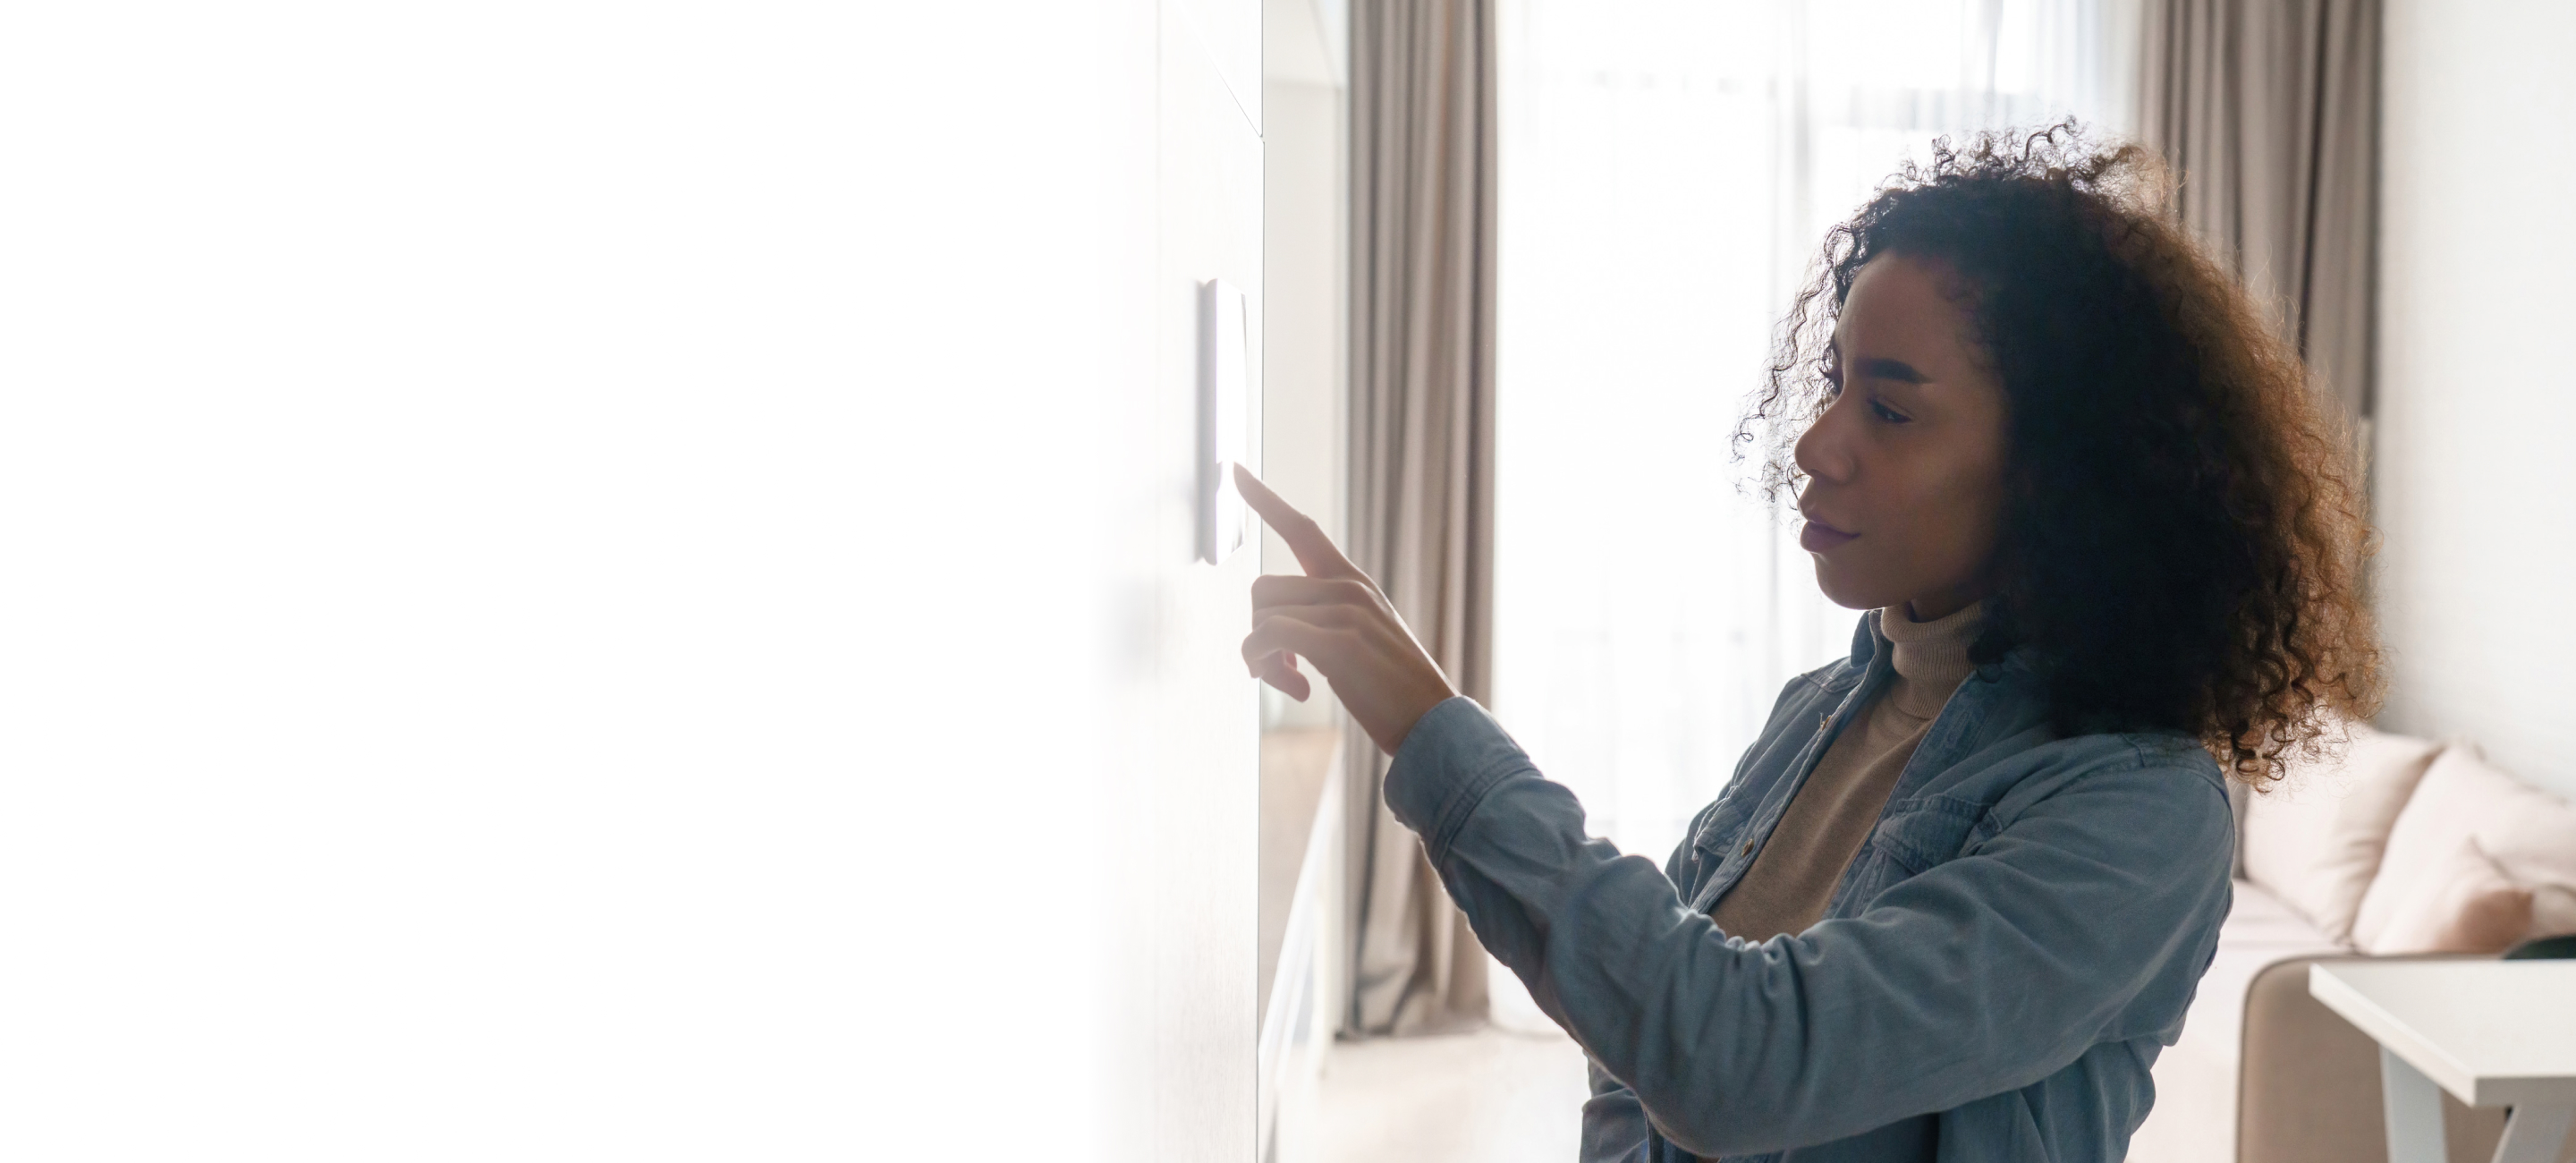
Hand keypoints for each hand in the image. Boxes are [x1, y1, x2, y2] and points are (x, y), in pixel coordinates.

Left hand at [1235, 464, 1458, 753]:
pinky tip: (1300, 692)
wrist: (1435, 724)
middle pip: (1263, 589)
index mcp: (1353, 583)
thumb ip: (1325, 621)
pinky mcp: (1338, 641)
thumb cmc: (1393, 692)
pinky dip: (1266, 666)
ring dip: (1262, 659)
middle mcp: (1348, 587)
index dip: (1264, 499)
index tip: (1234, 470)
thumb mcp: (1361, 641)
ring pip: (1262, 615)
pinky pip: (1269, 636)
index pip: (1301, 528)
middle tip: (1282, 673)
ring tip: (1294, 684)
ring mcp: (1345, 611)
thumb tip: (1273, 633)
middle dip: (1258, 634)